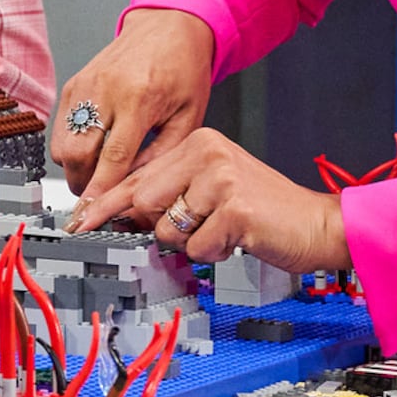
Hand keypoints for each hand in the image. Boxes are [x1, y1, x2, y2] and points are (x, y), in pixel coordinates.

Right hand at [50, 9, 219, 200]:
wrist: (167, 26)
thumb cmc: (183, 68)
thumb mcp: (189, 116)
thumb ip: (162, 155)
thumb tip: (134, 187)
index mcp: (139, 99)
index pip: (112, 157)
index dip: (100, 190)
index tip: (91, 213)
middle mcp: (105, 90)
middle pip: (77, 154)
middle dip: (83, 183)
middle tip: (98, 194)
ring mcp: (83, 85)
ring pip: (61, 144)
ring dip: (75, 166)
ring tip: (97, 171)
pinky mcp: (72, 84)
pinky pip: (60, 128)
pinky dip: (71, 145)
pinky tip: (93, 147)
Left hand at [64, 127, 350, 273]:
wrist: (318, 225)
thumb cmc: (263, 213)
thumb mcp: (212, 191)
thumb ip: (170, 194)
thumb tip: (119, 214)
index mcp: (198, 142)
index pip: (137, 175)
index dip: (104, 204)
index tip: (77, 221)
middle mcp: (207, 152)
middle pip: (144, 203)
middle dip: (160, 228)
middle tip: (196, 229)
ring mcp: (220, 178)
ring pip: (167, 229)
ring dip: (193, 243)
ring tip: (225, 231)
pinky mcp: (234, 208)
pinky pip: (196, 247)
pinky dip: (214, 254)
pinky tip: (238, 239)